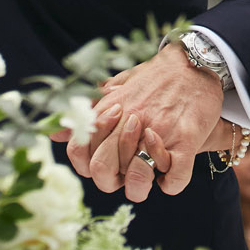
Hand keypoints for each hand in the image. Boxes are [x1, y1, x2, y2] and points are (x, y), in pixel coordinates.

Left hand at [65, 42, 222, 201]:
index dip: (86, 165)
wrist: (194, 61)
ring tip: (147, 181)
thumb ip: (88, 110)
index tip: (102, 164)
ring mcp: (159, 131)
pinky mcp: (187, 138)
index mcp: (110, 110)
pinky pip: (174, 178)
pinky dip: (170, 183)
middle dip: (111, 182)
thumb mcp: (116, 86)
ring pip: (137, 178)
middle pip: (103, 170)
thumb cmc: (154, 77)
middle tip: (124, 176)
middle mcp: (131, 121)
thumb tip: (55, 133)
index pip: (79, 150)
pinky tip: (170, 173)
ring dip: (140, 188)